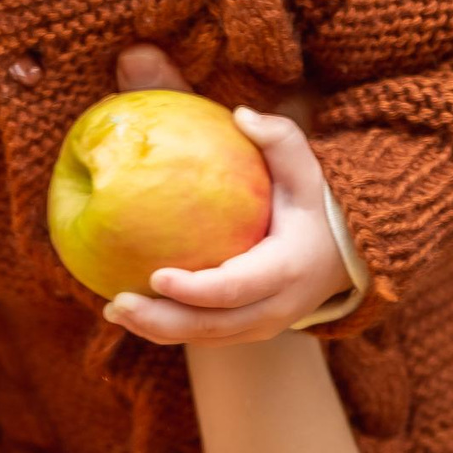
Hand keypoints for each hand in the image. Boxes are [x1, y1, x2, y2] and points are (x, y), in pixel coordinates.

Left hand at [101, 45, 353, 347]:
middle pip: (214, 325)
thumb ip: (280, 139)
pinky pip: (203, 336)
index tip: (157, 275)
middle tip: (117, 303)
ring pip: (205, 338)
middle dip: (163, 320)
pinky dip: (166, 329)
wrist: (341, 255)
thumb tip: (242, 114)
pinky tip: (128, 313)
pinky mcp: (244, 331)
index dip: (197, 289)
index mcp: (287, 270)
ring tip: (112, 311)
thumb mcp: (305, 170)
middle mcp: (275, 308)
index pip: (237, 287)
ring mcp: (260, 326)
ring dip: (156, 330)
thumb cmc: (313, 204)